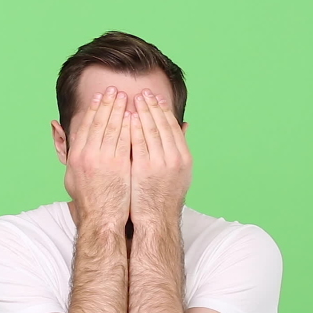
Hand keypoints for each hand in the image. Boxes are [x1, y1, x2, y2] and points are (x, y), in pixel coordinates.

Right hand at [65, 86, 131, 229]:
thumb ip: (70, 153)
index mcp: (76, 156)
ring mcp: (103, 160)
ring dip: (120, 109)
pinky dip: (130, 126)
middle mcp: (87, 155)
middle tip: (114, 89)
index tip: (99, 97)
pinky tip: (135, 115)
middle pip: (99, 122)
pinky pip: (126, 140)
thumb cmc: (89, 201)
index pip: (85, 126)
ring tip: (126, 96)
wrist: (102, 220)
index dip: (93, 109)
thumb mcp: (71, 177)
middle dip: (107, 103)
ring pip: (113, 127)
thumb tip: (58, 131)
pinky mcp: (119, 166)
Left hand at [129, 88, 191, 224]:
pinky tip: (127, 117)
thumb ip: (180, 148)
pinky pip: (138, 142)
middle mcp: (175, 158)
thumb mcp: (180, 173)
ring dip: (142, 112)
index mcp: (184, 158)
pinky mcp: (145, 168)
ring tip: (133, 98)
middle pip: (162, 124)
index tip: (156, 98)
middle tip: (143, 91)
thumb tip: (185, 126)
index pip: (173, 127)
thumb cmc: (164, 198)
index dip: (164, 111)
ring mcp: (161, 163)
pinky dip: (133, 127)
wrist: (156, 221)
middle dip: (152, 106)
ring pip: (151, 130)